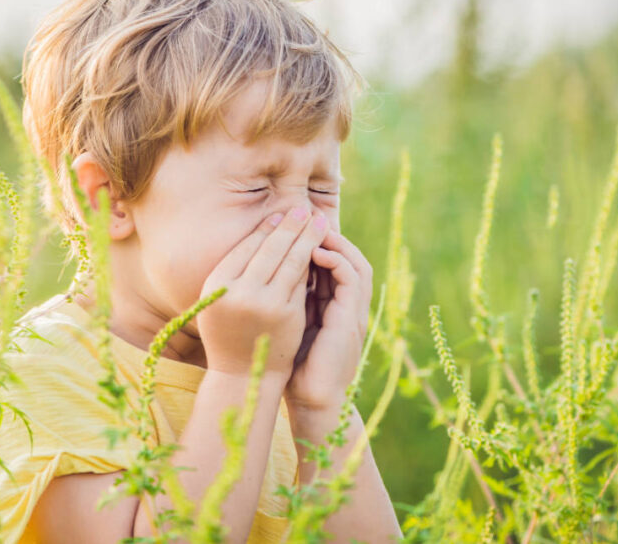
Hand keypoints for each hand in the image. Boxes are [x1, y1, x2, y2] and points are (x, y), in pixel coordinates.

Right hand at [197, 207, 330, 378]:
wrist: (242, 376)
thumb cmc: (228, 333)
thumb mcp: (219, 300)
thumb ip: (234, 271)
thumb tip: (265, 230)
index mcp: (216, 284)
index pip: (246, 247)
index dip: (265, 229)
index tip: (279, 214)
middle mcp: (239, 291)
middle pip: (270, 248)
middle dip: (290, 225)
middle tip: (303, 208)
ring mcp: (265, 303)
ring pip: (291, 261)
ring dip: (306, 237)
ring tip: (318, 221)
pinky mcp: (287, 314)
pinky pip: (302, 281)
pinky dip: (312, 262)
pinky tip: (320, 248)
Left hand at [285, 229, 372, 413]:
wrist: (311, 401)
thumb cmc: (293, 367)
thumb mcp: (289, 325)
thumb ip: (286, 300)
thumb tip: (262, 274)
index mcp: (335, 306)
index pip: (333, 262)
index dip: (317, 242)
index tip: (293, 226)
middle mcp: (348, 306)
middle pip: (348, 256)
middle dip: (328, 235)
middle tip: (304, 216)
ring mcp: (354, 312)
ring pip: (355, 263)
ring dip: (335, 242)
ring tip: (311, 228)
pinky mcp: (352, 320)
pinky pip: (352, 279)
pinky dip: (336, 261)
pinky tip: (314, 253)